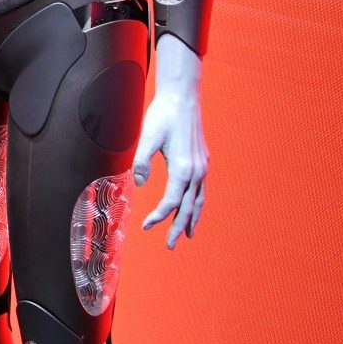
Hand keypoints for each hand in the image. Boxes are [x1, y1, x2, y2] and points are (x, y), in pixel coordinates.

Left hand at [132, 33, 209, 248]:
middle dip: (179, 227)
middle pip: (189, 207)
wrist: (183, 97)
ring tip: (187, 234)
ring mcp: (202, 167)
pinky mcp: (202, 161)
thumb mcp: (148, 136)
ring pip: (199, 201)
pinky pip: (201, 190)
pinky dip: (197, 203)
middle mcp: (197, 172)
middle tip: (171, 246)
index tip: (146, 226)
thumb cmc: (163, 115)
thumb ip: (141, 160)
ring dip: (192, 219)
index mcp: (183, 169)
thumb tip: (140, 184)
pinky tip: (192, 207)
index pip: (171, 202)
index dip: (159, 217)